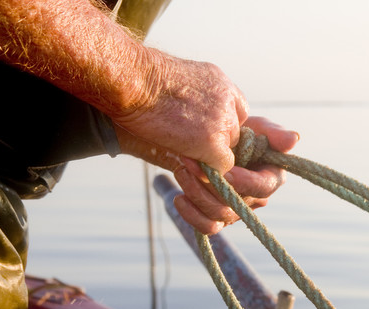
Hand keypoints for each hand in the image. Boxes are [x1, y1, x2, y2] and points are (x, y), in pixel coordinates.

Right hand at [111, 52, 247, 173]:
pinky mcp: (212, 141)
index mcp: (221, 83)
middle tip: (187, 143)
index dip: (220, 126)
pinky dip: (208, 170)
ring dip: (208, 154)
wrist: (132, 79)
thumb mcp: (177, 80)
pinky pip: (222, 166)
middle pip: (233, 132)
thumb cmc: (139, 78)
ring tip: (181, 149)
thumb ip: (194, 98)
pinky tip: (187, 162)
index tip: (201, 131)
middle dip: (214, 141)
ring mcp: (223, 120)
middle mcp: (228, 100)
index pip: (235, 112)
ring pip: (228, 149)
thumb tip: (190, 119)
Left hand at [115, 116, 298, 233]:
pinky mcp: (217, 218)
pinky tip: (178, 197)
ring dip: (197, 194)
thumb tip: (294, 139)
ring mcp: (237, 211)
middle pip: (238, 204)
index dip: (245, 182)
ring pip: (220, 215)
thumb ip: (273, 133)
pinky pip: (208, 227)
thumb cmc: (237, 131)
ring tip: (181, 170)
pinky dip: (191, 215)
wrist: (208, 141)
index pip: (264, 187)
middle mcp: (256, 198)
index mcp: (271, 177)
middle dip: (211, 184)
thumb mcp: (256, 126)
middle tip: (189, 162)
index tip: (225, 171)